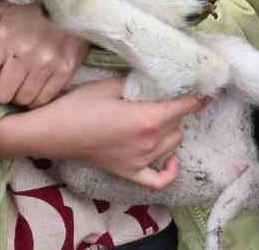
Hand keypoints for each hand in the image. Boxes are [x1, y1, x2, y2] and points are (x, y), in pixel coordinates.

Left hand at [0, 3, 88, 106]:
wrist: (75, 0)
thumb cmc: (35, 5)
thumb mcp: (3, 8)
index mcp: (4, 37)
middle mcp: (24, 53)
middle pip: (1, 95)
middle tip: (5, 82)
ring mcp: (47, 64)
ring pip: (23, 99)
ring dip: (19, 95)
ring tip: (21, 83)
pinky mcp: (65, 71)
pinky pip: (44, 99)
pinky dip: (38, 97)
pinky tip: (37, 85)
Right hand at [0, 77, 206, 189]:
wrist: (53, 133)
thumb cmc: (79, 106)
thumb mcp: (110, 85)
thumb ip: (138, 84)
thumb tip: (157, 79)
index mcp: (147, 119)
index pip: (186, 106)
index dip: (199, 96)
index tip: (206, 86)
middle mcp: (149, 143)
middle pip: (180, 124)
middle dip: (179, 109)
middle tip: (169, 96)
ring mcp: (140, 161)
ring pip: (173, 144)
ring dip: (171, 130)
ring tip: (159, 117)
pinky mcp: (129, 172)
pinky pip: (159, 179)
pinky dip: (170, 170)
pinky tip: (170, 158)